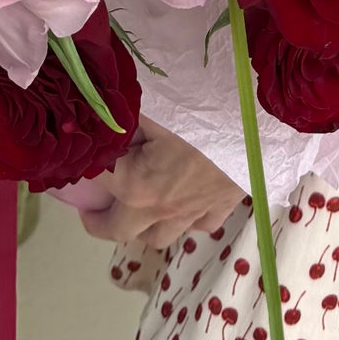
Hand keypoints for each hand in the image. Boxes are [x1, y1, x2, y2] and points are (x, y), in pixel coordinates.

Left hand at [71, 121, 245, 247]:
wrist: (262, 117)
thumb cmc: (205, 104)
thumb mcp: (154, 102)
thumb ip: (121, 111)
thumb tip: (94, 108)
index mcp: (135, 184)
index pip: (95, 180)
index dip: (81, 166)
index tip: (76, 158)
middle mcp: (159, 208)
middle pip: (117, 230)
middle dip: (98, 220)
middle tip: (90, 206)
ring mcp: (192, 213)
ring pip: (156, 237)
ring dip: (140, 226)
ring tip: (134, 206)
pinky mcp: (222, 207)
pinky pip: (197, 226)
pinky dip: (185, 219)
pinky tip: (184, 202)